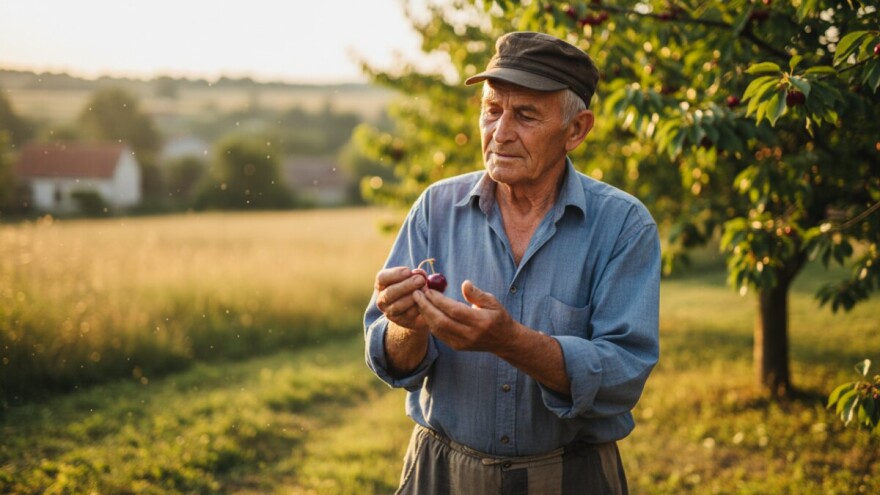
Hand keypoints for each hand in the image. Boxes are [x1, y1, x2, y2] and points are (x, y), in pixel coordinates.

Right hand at [375, 266, 427, 331]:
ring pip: (397, 306)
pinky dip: (417, 307)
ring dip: (412, 297)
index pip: (382, 278)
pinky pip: (408, 314)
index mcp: (382, 285)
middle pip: (389, 293)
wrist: (416, 309)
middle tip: (420, 280)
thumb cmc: (413, 288)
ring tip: (424, 290)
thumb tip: (420, 273)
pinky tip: (425, 301)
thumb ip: (417, 275)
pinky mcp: (400, 321)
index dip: (395, 274)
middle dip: (406, 285)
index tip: (408, 271)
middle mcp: (382, 299)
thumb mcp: (414, 278)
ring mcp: (389, 311)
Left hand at [414, 279, 570, 393]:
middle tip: (416, 293)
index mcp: (480, 321)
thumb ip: (477, 294)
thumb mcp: (493, 302)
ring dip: (425, 314)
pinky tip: (425, 311)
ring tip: (418, 300)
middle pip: (441, 320)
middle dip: (426, 306)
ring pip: (437, 329)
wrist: (504, 341)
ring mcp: (462, 342)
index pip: (454, 310)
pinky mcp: (457, 346)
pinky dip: (430, 322)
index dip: (439, 300)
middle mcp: (469, 334)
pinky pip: (439, 334)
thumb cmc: (498, 317)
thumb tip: (465, 283)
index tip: (428, 289)